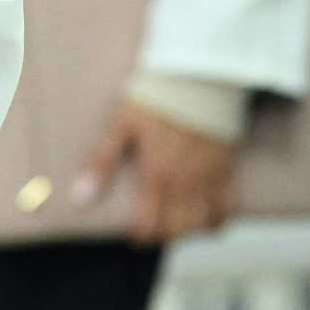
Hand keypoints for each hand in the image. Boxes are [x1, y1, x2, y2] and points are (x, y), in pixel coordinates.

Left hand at [75, 101, 239, 245]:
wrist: (198, 74)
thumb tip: (80, 198)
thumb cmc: (156, 96)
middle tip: (153, 227)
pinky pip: (229, 208)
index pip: (150, 226)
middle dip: (163, 235)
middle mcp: (186, 183)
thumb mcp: (121, 124)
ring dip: (189, 230)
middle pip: (178, 231)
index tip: (133, 234)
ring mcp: (210, 179)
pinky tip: (205, 216)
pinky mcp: (228, 169)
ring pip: (204, 225)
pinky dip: (218, 219)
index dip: (140, 236)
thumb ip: (101, 163)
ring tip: (175, 223)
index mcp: (157, 176)